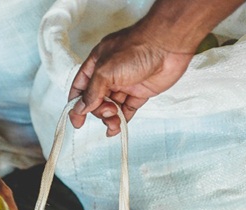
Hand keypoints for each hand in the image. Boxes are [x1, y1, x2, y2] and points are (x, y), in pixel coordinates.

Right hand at [68, 24, 194, 135]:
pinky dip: (122, 119)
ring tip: (114, 122)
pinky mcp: (140, 91)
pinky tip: (118, 127)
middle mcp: (109, 74)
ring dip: (110, 117)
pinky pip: (127, 108)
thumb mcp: (105, 71)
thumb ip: (91, 92)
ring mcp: (125, 83)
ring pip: (112, 106)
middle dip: (99, 110)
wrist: (168, 45)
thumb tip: (80, 108)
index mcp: (96, 64)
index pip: (80, 87)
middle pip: (96, 100)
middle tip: (108, 111)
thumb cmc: (137, 49)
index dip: (76, 104)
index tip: (77, 122)